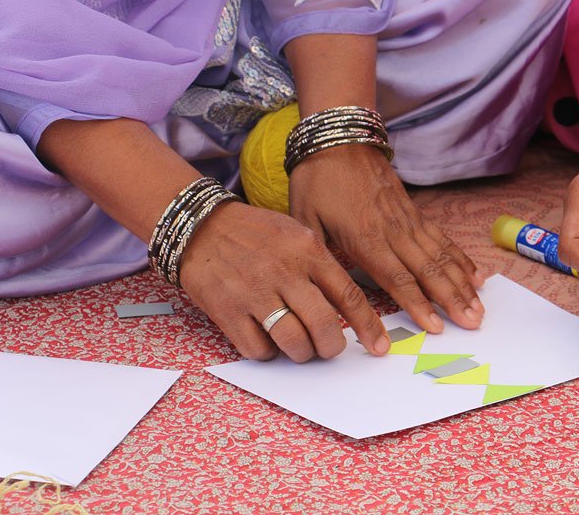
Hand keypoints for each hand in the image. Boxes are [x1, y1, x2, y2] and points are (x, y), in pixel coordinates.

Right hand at [179, 201, 388, 361]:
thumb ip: (321, 265)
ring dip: (301, 353)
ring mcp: (255, 292)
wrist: (200, 226)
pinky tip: (267, 339)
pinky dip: (268, 352)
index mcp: (307, 250)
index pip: (348, 295)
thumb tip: (347, 308)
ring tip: (298, 346)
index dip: (367, 326)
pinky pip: (259, 349)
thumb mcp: (296, 234)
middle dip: (331, 346)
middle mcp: (284, 271)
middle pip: (323, 325)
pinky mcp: (228, 311)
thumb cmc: (255, 234)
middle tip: (328, 348)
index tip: (379, 346)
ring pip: (293, 342)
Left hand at [288, 145, 484, 332]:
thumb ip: (317, 255)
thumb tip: (321, 290)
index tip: (435, 327)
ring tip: (480, 309)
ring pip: (442, 257)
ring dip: (463, 285)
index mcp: (364, 237)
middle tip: (472, 324)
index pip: (396, 278)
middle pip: (429, 271)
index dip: (418, 304)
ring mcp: (408, 220)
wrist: (339, 139)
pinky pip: (443, 239)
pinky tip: (476, 277)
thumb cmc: (317, 179)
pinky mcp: (414, 212)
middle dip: (452, 300)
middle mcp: (393, 231)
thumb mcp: (304, 218)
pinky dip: (461, 259)